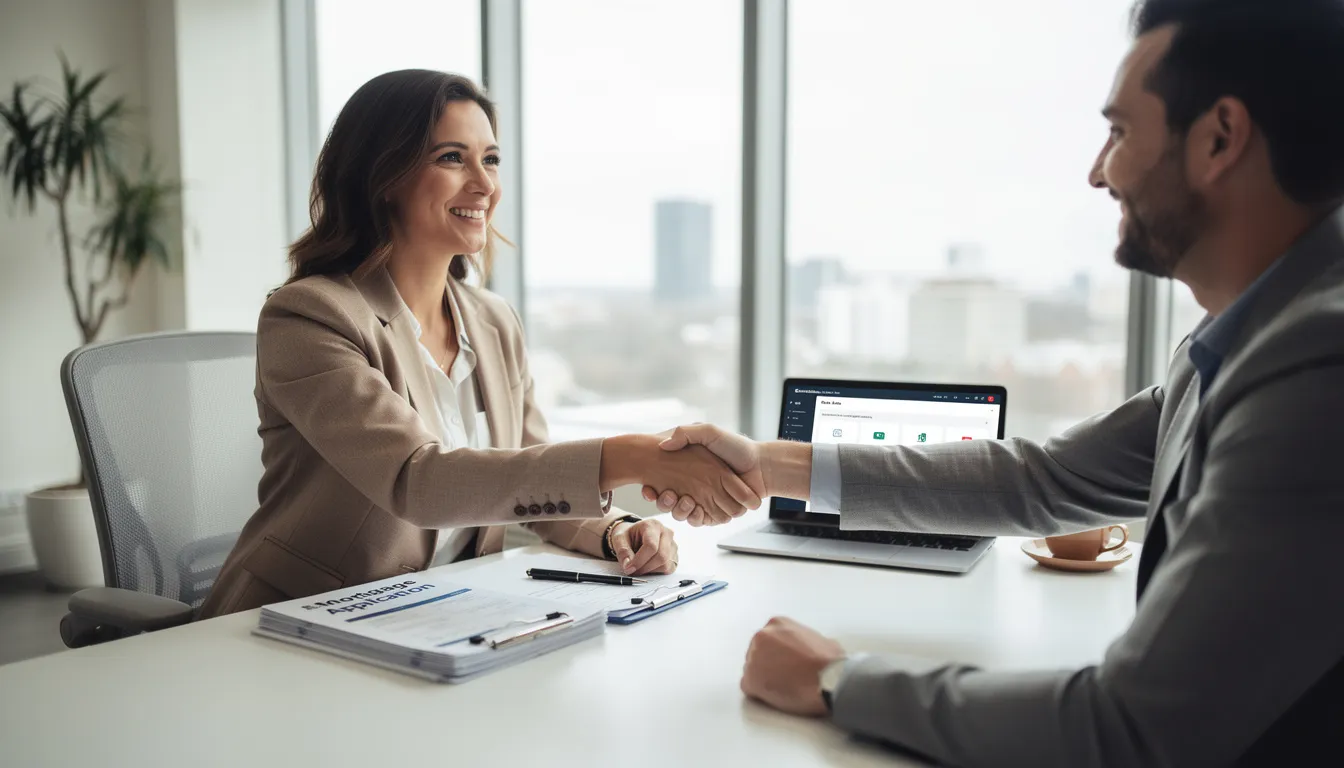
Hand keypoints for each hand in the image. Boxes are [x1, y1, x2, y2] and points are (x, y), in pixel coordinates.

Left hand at [607, 518, 677, 574]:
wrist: (636, 535)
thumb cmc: (629, 536)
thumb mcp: (619, 539)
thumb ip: (623, 551)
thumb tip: (628, 565)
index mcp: (652, 525)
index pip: (651, 545)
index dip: (639, 560)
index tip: (629, 568)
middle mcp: (666, 533)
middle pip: (661, 556)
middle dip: (644, 567)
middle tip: (632, 571)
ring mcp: (672, 544)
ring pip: (665, 564)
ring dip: (650, 570)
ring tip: (639, 566)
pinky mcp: (675, 555)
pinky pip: (668, 568)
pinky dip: (656, 572)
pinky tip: (647, 566)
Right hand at [641, 424, 764, 525]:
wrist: (762, 466)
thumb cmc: (736, 447)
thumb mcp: (708, 432)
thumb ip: (685, 433)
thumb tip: (663, 445)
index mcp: (689, 469)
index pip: (662, 482)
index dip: (652, 487)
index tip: (648, 487)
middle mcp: (694, 486)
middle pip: (668, 500)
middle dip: (662, 501)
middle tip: (666, 494)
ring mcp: (705, 501)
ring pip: (680, 513)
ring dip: (677, 510)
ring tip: (683, 500)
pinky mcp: (715, 513)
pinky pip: (699, 521)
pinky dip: (694, 517)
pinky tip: (695, 508)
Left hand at [741, 617, 845, 717]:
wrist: (830, 680)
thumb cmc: (830, 662)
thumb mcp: (821, 640)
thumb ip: (806, 642)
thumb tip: (810, 651)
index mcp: (777, 624)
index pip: (770, 639)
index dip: (779, 653)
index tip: (787, 662)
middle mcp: (761, 637)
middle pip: (759, 653)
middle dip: (769, 665)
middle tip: (785, 677)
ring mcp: (752, 659)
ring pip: (753, 670)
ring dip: (765, 679)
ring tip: (784, 689)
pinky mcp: (750, 681)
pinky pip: (750, 688)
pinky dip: (761, 694)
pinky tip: (778, 697)